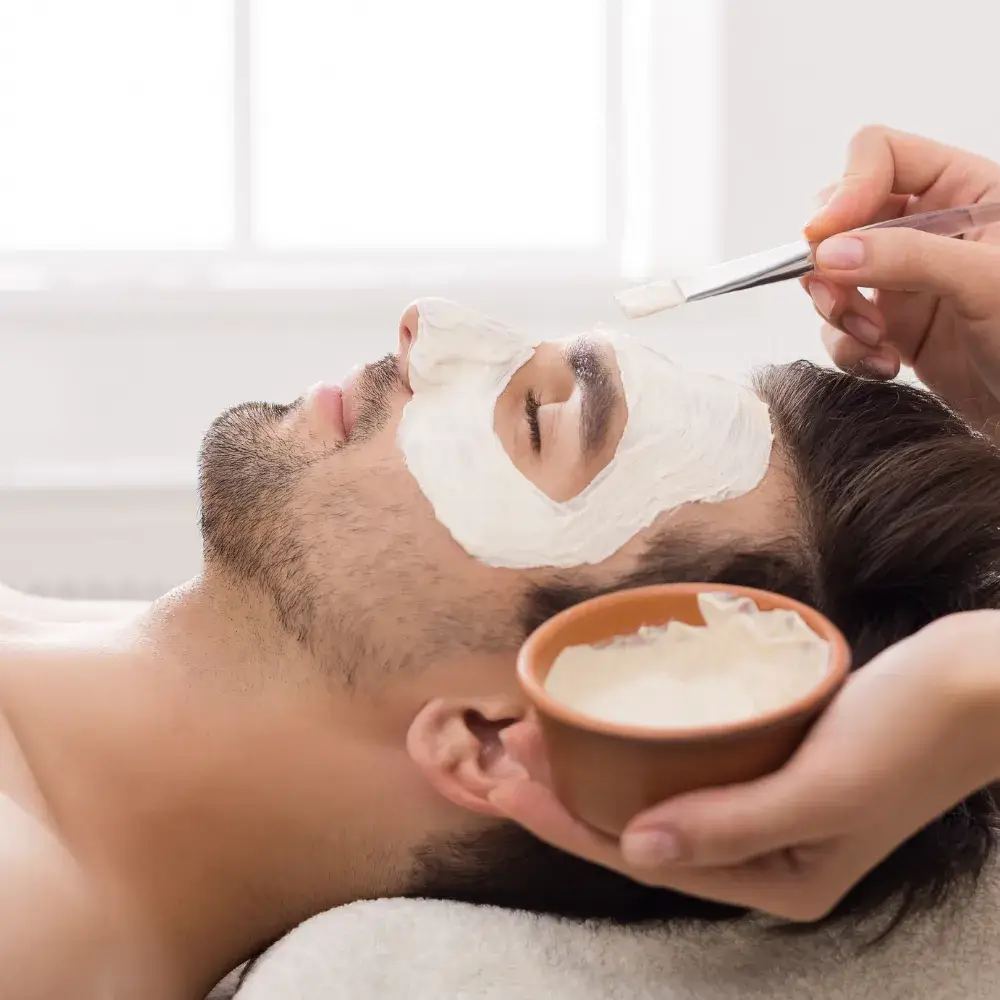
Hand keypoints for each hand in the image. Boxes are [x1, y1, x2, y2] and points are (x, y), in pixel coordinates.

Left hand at [490, 611, 999, 920]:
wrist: (980, 680)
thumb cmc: (912, 732)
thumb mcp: (824, 788)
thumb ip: (732, 824)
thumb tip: (636, 850)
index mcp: (780, 878)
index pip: (650, 858)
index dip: (572, 825)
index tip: (511, 789)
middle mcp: (770, 850)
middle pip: (649, 826)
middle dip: (576, 798)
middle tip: (512, 756)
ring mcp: (773, 804)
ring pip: (666, 792)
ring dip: (605, 767)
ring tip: (545, 737)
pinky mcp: (778, 760)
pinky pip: (696, 759)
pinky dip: (650, 742)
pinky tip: (616, 720)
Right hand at [803, 126, 999, 436]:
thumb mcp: (984, 282)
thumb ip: (908, 256)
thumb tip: (827, 251)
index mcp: (964, 191)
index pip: (881, 156)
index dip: (847, 189)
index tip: (823, 236)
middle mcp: (927, 230)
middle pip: (843, 217)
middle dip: (832, 261)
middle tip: (842, 295)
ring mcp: (906, 280)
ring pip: (832, 275)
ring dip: (838, 310)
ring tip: (874, 340)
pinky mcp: (892, 328)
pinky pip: (840, 327)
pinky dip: (848, 349)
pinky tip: (884, 365)